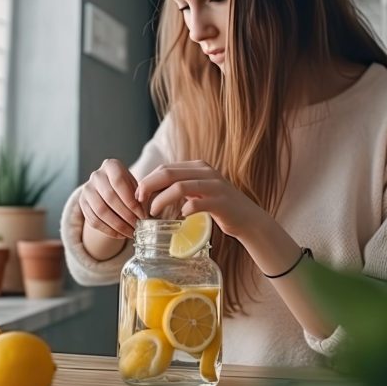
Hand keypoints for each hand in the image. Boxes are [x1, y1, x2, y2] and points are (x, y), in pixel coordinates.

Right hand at [79, 159, 145, 239]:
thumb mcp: (136, 186)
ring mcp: (87, 190)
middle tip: (138, 226)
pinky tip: (121, 235)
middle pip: (110, 197)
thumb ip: (141, 195)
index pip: (119, 182)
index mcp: (111, 165)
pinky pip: (93, 221)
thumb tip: (143, 213)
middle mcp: (96, 175)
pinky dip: (109, 231)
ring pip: (100, 211)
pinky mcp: (82, 204)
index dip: (131, 201)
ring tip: (131, 232)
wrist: (111, 189)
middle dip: (126, 215)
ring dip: (118, 225)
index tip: (143, 215)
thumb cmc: (128, 187)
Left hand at [135, 160, 274, 241]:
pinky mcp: (221, 202)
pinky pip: (197, 203)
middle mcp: (206, 172)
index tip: (138, 195)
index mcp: (198, 166)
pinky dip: (184, 210)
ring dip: (161, 200)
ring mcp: (214, 186)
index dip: (148, 180)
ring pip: (179, 187)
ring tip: (152, 212)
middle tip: (139, 202)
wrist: (248, 219)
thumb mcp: (199, 190)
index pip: (165, 168)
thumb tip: (151, 189)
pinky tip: (180, 217)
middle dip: (149, 187)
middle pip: (168, 174)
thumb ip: (181, 185)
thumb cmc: (218, 206)